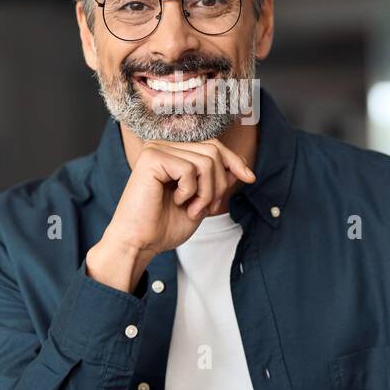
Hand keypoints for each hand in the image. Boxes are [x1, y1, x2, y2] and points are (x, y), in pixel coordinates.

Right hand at [86, 138, 254, 291]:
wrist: (140, 243)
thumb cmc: (163, 227)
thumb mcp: (202, 202)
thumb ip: (217, 182)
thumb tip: (239, 167)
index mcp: (174, 154)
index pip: (213, 146)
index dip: (235, 161)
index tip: (250, 178)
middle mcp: (165, 147)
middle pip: (213, 151)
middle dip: (218, 184)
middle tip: (207, 208)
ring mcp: (157, 149)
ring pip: (206, 161)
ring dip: (206, 192)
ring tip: (192, 208)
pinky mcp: (151, 158)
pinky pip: (189, 169)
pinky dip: (190, 191)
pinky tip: (176, 201)